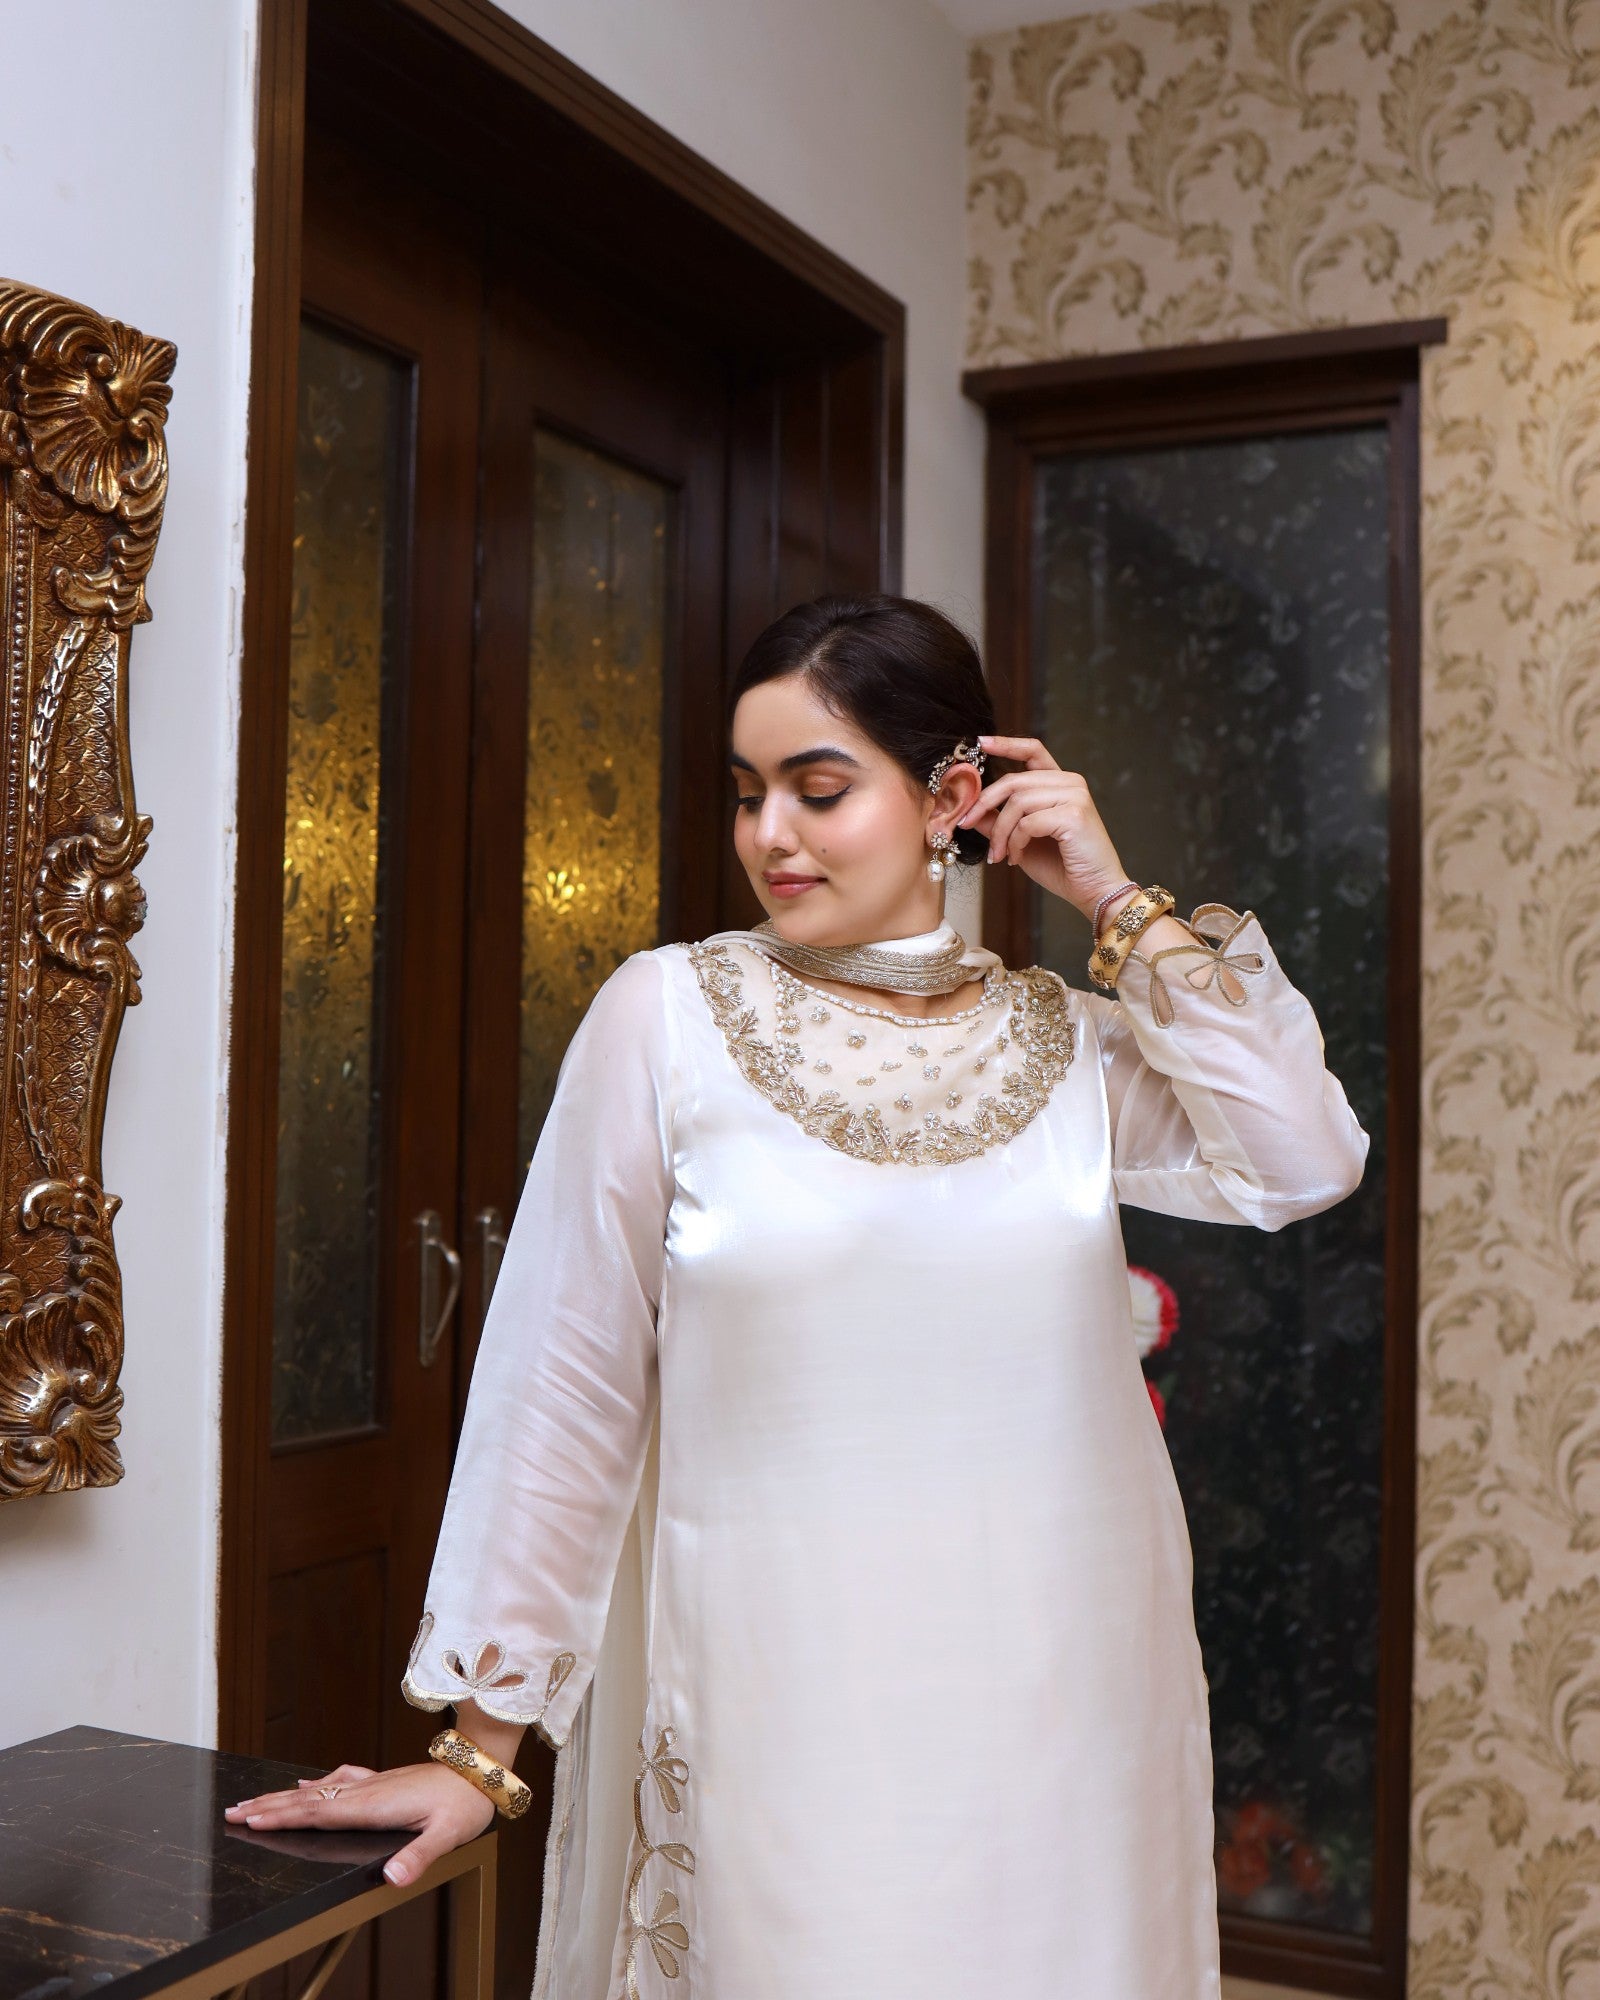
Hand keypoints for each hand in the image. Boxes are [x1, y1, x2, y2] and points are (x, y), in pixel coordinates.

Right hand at [223, 1759, 494, 1886]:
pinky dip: (314, 1784)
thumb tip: (391, 1878)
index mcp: (375, 1805)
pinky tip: (304, 1783)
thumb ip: (419, 1856)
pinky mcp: (381, 1782)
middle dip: (270, 1805)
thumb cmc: (465, 1803)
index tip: (251, 1819)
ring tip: (253, 1800)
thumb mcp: (448, 1835)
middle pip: (308, 1799)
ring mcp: (373, 1784)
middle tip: (232, 1810)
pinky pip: (338, 1780)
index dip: (285, 1817)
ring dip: (283, 1795)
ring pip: (318, 1789)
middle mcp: (368, 1791)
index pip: (320, 1814)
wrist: (481, 1769)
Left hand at [957, 735, 1130, 920]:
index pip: (1033, 751)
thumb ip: (998, 821)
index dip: (1006, 744)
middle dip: (984, 803)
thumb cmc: (1062, 867)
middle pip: (1014, 780)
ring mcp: (1075, 796)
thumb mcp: (1021, 841)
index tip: (980, 743)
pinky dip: (1014, 842)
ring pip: (1017, 802)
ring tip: (998, 854)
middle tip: (965, 824)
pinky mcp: (1074, 815)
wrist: (1094, 891)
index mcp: (1060, 784)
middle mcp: (1070, 783)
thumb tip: (970, 809)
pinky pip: (1027, 822)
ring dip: (1000, 832)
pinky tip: (1015, 858)